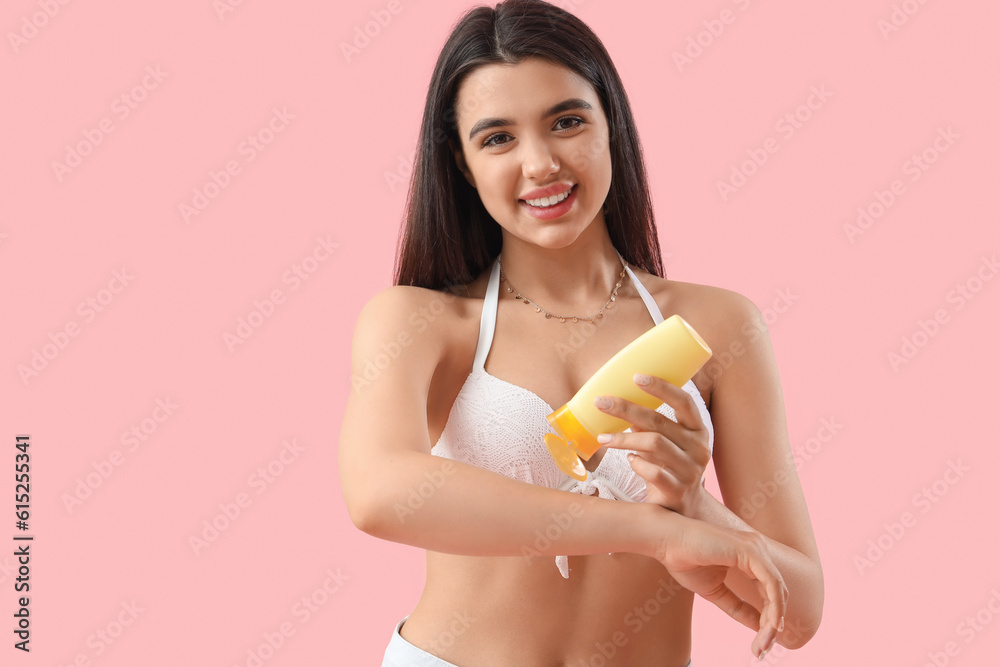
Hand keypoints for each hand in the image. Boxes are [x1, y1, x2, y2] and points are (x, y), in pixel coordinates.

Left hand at [594, 373, 711, 515]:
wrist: (685, 509)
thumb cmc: (670, 468)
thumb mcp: (665, 443)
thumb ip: (650, 425)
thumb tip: (618, 403)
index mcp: (698, 430)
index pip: (684, 402)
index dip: (662, 387)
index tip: (637, 377)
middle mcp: (699, 448)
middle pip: (659, 422)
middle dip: (626, 409)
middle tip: (601, 403)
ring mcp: (690, 470)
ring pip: (653, 444)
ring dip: (623, 438)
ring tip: (604, 437)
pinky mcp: (678, 490)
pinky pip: (653, 472)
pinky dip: (636, 463)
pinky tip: (630, 460)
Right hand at [654, 510, 787, 659]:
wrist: (666, 541)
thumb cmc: (684, 560)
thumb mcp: (715, 591)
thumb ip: (738, 606)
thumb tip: (759, 626)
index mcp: (749, 556)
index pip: (769, 591)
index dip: (769, 619)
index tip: (760, 645)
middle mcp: (757, 550)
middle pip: (778, 593)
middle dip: (773, 625)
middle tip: (762, 651)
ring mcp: (755, 549)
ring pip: (778, 591)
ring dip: (774, 621)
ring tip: (763, 644)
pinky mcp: (750, 551)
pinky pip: (772, 584)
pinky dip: (774, 607)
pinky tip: (768, 626)